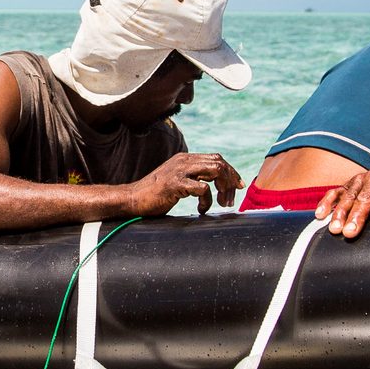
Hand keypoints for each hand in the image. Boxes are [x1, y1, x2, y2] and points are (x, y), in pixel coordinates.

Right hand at [127, 153, 242, 216]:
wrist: (132, 199)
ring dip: (223, 188)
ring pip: (215, 170)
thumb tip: (213, 184)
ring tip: (221, 203)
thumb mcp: (177, 181)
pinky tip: (201, 210)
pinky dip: (207, 201)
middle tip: (230, 200)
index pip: (216, 159)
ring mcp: (179, 171)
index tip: (237, 187)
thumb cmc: (155, 195)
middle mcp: (184, 161)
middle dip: (230, 181)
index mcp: (185, 159)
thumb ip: (193, 178)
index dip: (231, 172)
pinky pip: (202, 188)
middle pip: (219, 163)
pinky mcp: (175, 183)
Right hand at [315, 167, 369, 238]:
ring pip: (347, 197)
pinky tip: (320, 215)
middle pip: (364, 199)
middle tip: (350, 233)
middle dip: (356, 216)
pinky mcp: (347, 185)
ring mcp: (358, 182)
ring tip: (334, 230)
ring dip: (340, 214)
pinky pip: (335, 193)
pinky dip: (326, 203)